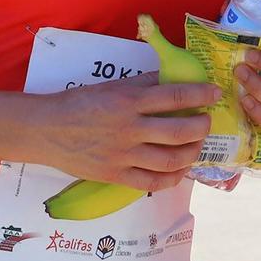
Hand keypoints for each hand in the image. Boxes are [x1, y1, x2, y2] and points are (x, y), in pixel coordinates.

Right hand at [29, 71, 220, 190]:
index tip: (214, 92)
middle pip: (179, 132)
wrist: (46, 130)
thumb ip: (143, 83)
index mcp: (129, 101)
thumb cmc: (79, 103)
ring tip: (197, 145)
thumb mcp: (111, 86)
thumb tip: (172, 76)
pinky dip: (173, 178)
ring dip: (192, 153)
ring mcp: (124, 156)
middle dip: (201, 127)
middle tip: (206, 121)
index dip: (200, 94)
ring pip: (171, 160)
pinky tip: (181, 170)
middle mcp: (130, 129)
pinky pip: (153, 183)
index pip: (175, 97)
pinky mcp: (116, 176)